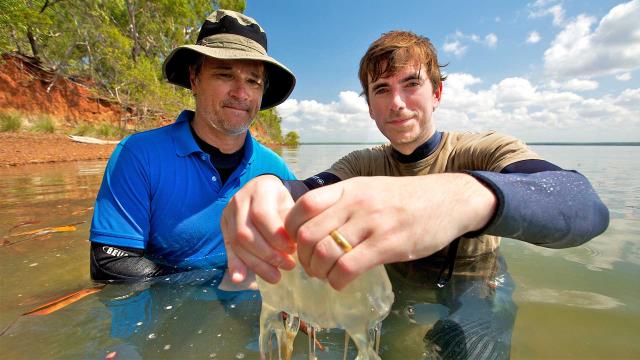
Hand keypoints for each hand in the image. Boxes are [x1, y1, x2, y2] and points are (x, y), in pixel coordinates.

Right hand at [221, 175, 296, 283]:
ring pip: (237, 243)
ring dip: (257, 264)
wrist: (265, 191)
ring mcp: (229, 213)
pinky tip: (240, 279)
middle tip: (288, 266)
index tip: (292, 250)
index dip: (276, 236)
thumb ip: (289, 223)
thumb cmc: (281, 201)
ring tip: (276, 276)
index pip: (262, 215)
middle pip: (246, 233)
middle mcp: (240, 200)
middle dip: (268, 254)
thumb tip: (290, 250)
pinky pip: (228, 248)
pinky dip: (235, 265)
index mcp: (259, 190)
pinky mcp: (224, 227)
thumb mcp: (290, 205)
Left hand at [284, 173, 495, 290]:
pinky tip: (341, 282)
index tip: (297, 243)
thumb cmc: (406, 198)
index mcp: (349, 188)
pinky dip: (336, 281)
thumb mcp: (370, 188)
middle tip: (311, 266)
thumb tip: (312, 224)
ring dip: (319, 271)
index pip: (303, 205)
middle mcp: (356, 203)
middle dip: (303, 257)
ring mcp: (372, 224)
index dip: (291, 229)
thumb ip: (343, 202)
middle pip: (307, 234)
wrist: (448, 199)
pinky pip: (347, 268)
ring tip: (326, 275)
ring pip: (324, 253)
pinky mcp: (388, 245)